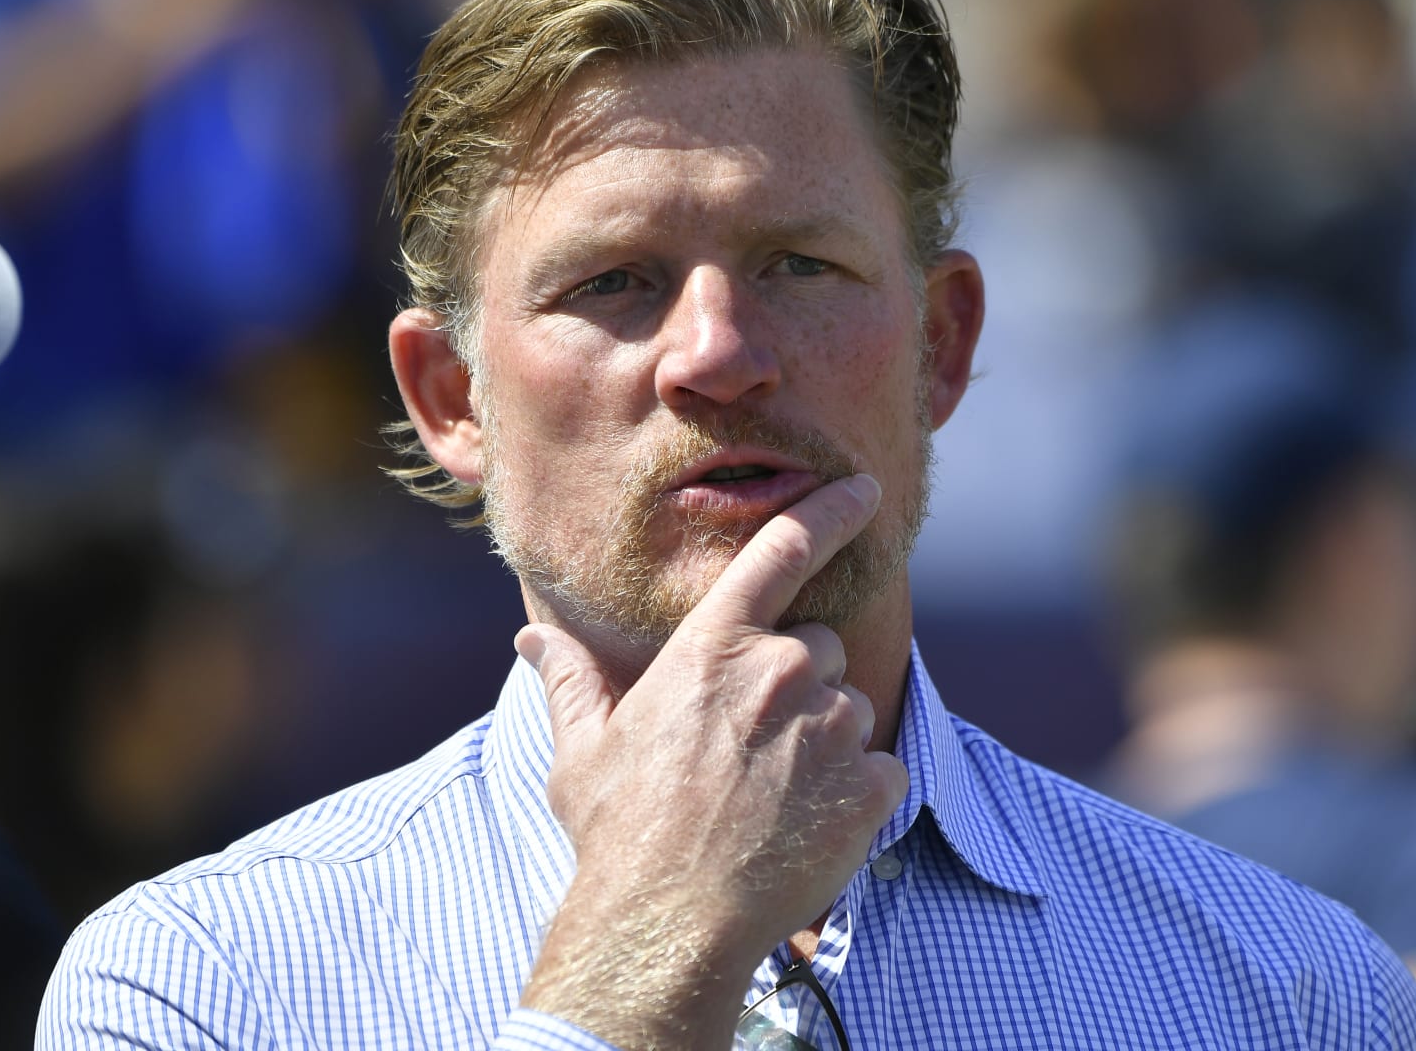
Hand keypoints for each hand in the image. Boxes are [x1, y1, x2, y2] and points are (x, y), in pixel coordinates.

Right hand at [514, 473, 908, 1047]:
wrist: (667, 925)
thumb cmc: (619, 833)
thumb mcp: (584, 749)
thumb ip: (572, 680)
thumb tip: (533, 638)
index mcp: (714, 649)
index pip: (784, 551)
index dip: (832, 510)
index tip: (865, 489)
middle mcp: (780, 671)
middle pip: (817, 648)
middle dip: (795, 685)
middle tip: (749, 749)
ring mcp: (831, 728)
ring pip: (850, 708)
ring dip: (826, 740)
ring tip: (773, 797)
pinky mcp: (869, 785)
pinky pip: (883, 769)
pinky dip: (858, 793)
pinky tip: (807, 827)